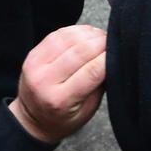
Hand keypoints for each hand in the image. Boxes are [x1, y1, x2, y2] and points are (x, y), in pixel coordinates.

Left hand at [9, 25, 106, 144]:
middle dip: (101, 42)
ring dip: (89, 34)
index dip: (108, 57)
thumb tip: (113, 58)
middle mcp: (44, 81)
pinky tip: (86, 34)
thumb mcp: (87, 110)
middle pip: (80, 52)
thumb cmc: (63, 118)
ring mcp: (35, 65)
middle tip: (113, 41)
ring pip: (68, 39)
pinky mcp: (32, 54)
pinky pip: (57, 35)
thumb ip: (100, 84)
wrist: (31, 119)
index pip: (91, 72)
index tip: (120, 51)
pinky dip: (75, 31)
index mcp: (60, 100)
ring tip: (101, 37)